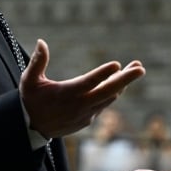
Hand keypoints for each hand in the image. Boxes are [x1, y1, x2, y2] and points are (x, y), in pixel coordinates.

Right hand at [19, 39, 144, 137]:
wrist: (31, 128)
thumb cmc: (30, 100)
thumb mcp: (29, 80)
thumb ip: (37, 61)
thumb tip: (41, 42)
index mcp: (66, 94)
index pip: (88, 83)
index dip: (103, 74)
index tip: (117, 64)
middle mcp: (79, 106)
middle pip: (108, 92)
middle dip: (126, 80)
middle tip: (141, 68)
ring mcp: (85, 114)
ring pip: (109, 98)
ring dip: (123, 84)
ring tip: (135, 69)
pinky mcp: (87, 119)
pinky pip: (104, 105)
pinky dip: (113, 93)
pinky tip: (120, 83)